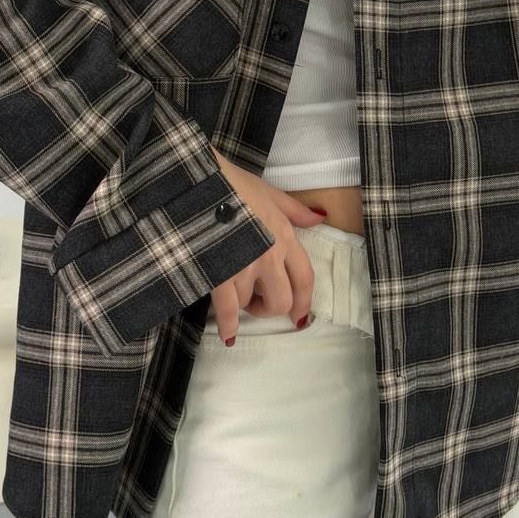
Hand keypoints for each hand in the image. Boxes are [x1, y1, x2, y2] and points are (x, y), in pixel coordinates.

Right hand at [209, 150, 326, 343]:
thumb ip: (295, 210)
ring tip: (234, 298)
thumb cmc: (232, 183)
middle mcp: (270, 255)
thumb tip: (319, 217)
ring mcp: (244, 266)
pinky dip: (228, 325)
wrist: (198, 183)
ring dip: (243, 306)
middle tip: (258, 302)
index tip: (299, 316)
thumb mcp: (269, 192)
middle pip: (281, 300)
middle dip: (271, 307)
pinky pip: (227, 309)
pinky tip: (228, 335)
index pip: (305, 279)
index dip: (304, 302)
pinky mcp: (218, 273)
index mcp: (285, 236)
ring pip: (250, 303)